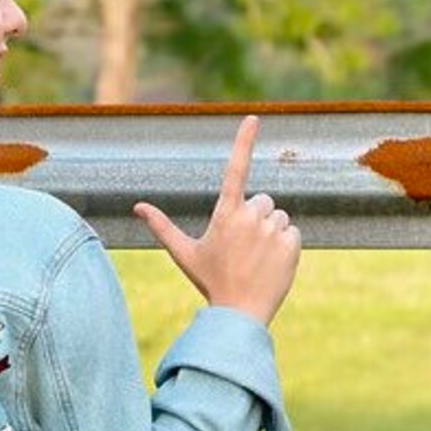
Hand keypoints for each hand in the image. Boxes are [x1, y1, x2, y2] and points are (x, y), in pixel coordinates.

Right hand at [133, 115, 300, 325]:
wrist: (240, 312)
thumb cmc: (210, 280)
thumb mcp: (184, 253)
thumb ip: (162, 225)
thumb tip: (137, 206)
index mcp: (224, 214)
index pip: (235, 169)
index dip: (244, 141)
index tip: (254, 117)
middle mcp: (249, 217)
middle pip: (262, 201)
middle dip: (255, 218)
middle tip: (243, 247)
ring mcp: (272, 230)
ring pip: (278, 216)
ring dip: (270, 232)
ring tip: (257, 257)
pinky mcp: (292, 243)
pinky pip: (293, 232)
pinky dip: (286, 245)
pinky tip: (272, 263)